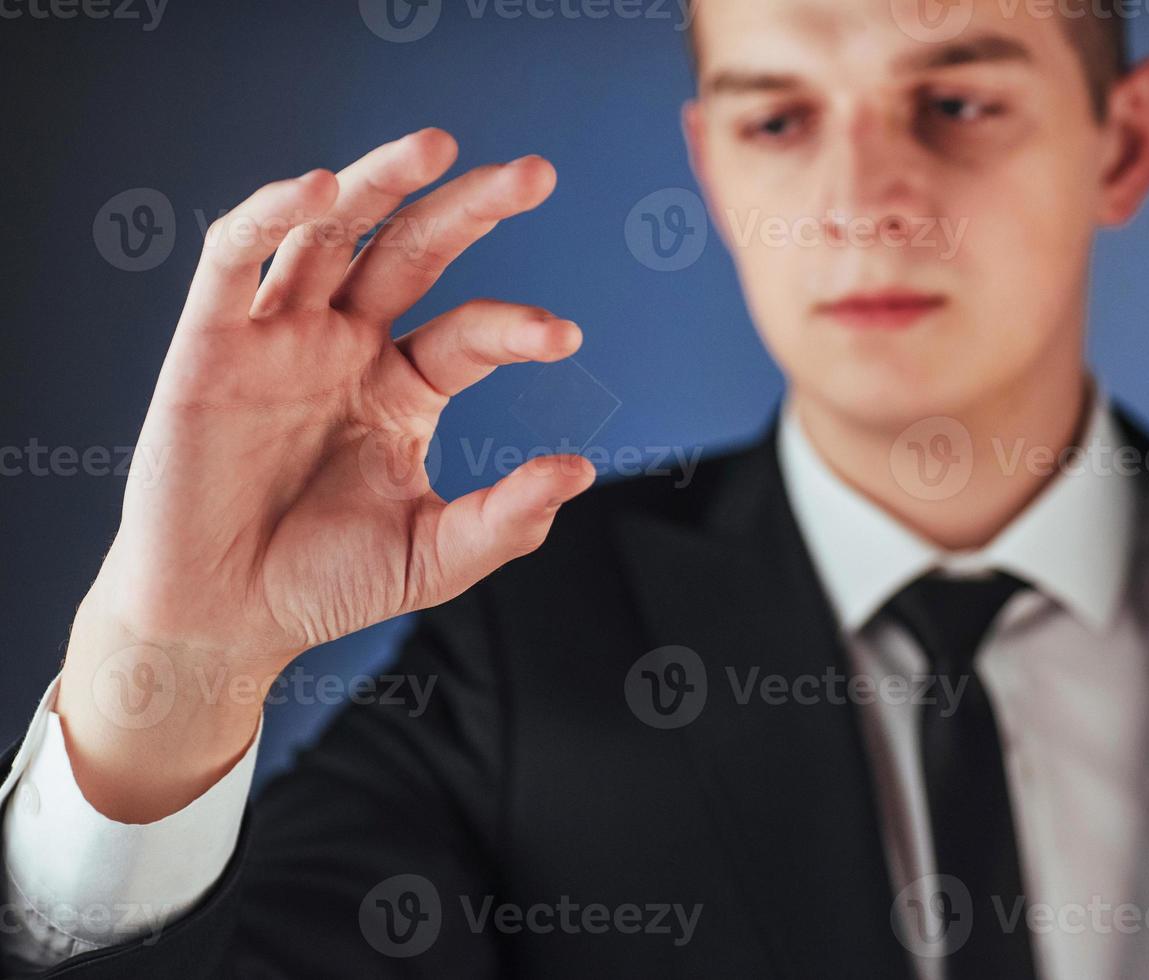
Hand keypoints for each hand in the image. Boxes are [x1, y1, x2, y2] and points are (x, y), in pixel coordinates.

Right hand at [56, 129, 593, 820]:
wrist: (221, 621)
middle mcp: (346, 346)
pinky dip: (271, 215)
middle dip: (471, 207)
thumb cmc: (324, 584)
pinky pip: (235, 259)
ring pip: (329, 232)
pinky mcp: (210, 343)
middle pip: (412, 250)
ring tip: (437, 145)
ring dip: (379, 181)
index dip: (516, 326)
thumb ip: (505, 519)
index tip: (565, 336)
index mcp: (403, 387)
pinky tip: (320, 188)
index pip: (470, 334)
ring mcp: (280, 337)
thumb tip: (582, 471)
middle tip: (535, 173)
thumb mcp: (431, 557)